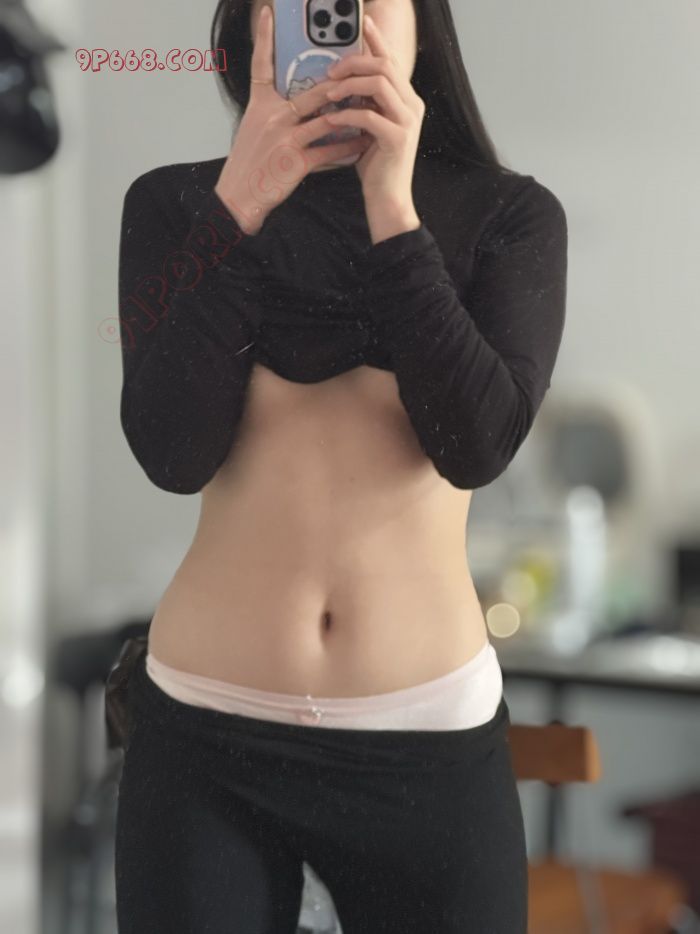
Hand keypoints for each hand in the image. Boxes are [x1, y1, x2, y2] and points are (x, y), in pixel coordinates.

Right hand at [215, 4, 371, 233]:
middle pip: (311, 92)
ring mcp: (284, 139)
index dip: (264, 38)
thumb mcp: (256, 128)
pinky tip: (362, 142)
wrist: (239, 197)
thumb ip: (276, 110)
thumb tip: (305, 100)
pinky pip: (329, 150)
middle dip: (337, 85)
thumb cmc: (250, 163)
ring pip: (325, 118)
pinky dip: (348, 146)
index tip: (270, 13)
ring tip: (368, 107)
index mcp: (260, 105)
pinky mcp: (296, 162)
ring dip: (349, 114)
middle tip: (358, 74)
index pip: (261, 64)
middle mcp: (272, 117)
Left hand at [324, 13, 424, 215]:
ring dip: (349, 85)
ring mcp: (408, 121)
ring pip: (379, 83)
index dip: (376, 38)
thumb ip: (364, 103)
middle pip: (384, 65)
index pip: (391, 60)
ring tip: (329, 94)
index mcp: (406, 99)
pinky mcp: (398, 139)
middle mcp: (412, 105)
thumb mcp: (369, 127)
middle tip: (329, 72)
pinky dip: (347, 114)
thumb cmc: (375, 165)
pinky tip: (331, 119)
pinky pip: (369, 115)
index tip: (361, 20)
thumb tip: (341, 80)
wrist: (387, 199)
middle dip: (353, 63)